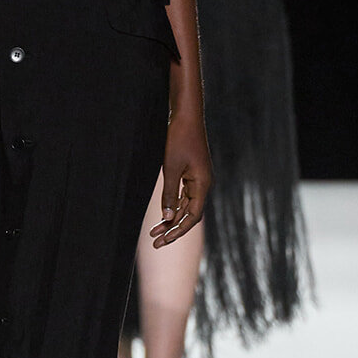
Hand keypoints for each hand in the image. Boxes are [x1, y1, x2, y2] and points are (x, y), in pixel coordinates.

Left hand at [151, 115, 211, 246]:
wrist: (186, 115)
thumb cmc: (179, 138)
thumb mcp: (171, 167)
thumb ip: (170, 193)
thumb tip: (168, 217)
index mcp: (202, 184)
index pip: (193, 216)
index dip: (178, 230)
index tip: (163, 240)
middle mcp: (203, 184)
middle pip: (190, 214)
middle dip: (173, 229)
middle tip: (154, 242)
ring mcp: (198, 178)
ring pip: (186, 206)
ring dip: (171, 219)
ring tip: (154, 232)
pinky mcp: (192, 173)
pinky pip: (184, 195)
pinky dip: (174, 205)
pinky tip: (163, 214)